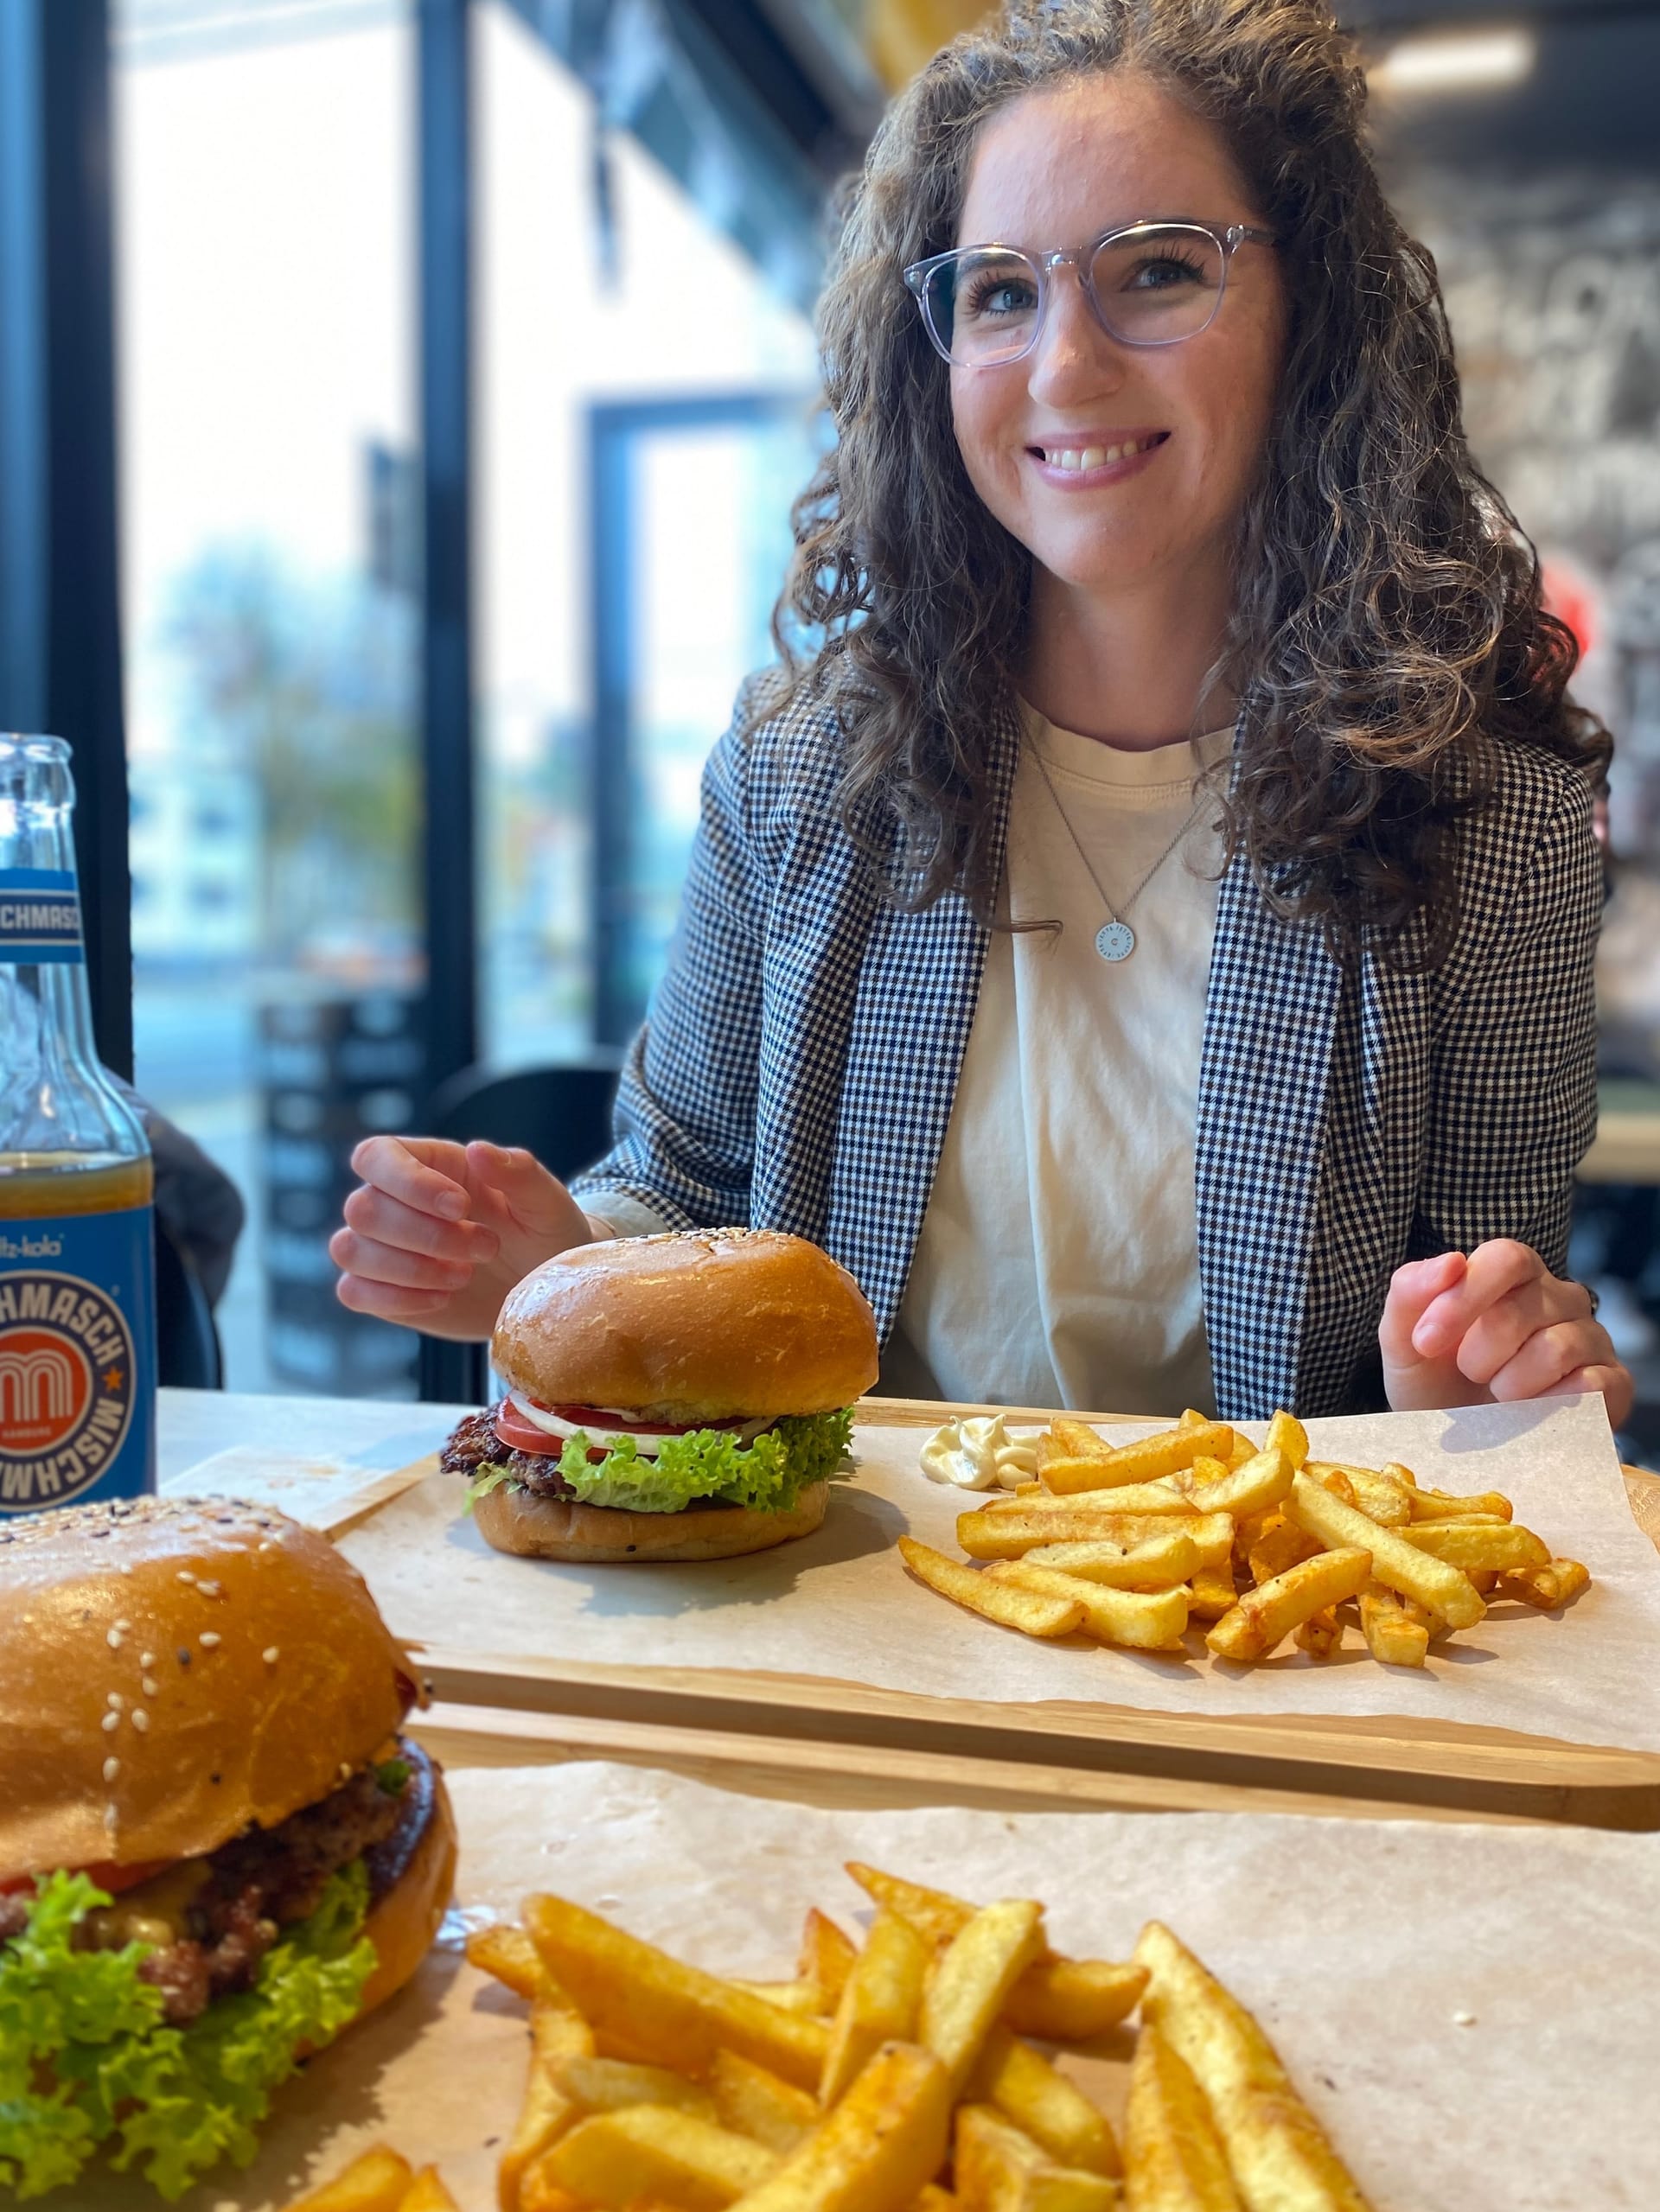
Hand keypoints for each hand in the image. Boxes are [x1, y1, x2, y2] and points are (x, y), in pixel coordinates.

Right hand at [330, 1135, 594, 1340]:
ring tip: (465, 1276)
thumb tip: (477, 1149)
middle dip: (424, 1235)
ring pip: (350, 1249)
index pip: (376, 1156)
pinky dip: (395, 1298)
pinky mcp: (383, 1292)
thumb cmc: (546, 1234)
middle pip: (362, 1208)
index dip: (407, 1182)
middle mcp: (396, 1201)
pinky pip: (353, 1292)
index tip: (461, 1208)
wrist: (545, 1290)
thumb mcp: (547, 1201)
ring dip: (409, 1268)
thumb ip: (518, 1172)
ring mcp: (383, 1248)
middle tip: (486, 1249)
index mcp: (429, 1164)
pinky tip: (443, 1298)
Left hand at [1379, 1240, 1632, 1429]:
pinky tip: (1529, 1414)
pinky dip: (1548, 1407)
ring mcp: (1591, 1338)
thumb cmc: (1433, 1379)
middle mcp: (1559, 1297)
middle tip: (1467, 1373)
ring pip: (1557, 1348)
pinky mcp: (1612, 1383)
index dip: (1463, 1299)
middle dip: (1477, 1352)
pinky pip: (1592, 1385)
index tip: (1426, 1342)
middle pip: (1523, 1309)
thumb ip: (1411, 1291)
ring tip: (1496, 1396)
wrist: (1457, 1444)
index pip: (1506, 1258)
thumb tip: (1452, 1261)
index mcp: (1512, 1274)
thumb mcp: (1404, 1339)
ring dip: (1510, 1384)